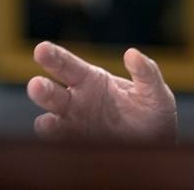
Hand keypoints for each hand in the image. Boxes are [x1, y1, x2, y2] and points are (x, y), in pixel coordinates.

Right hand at [27, 41, 176, 141]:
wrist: (157, 144)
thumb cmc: (153, 111)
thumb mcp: (154, 90)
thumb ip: (146, 72)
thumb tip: (132, 53)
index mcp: (92, 80)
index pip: (68, 65)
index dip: (54, 57)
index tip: (41, 48)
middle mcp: (76, 100)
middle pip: (52, 92)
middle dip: (42, 89)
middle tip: (36, 84)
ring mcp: (74, 124)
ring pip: (51, 120)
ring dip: (47, 122)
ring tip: (49, 122)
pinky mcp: (78, 145)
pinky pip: (63, 143)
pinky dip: (59, 142)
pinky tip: (62, 139)